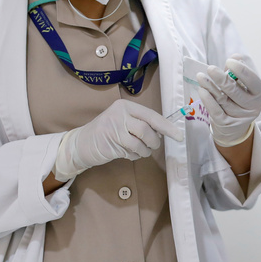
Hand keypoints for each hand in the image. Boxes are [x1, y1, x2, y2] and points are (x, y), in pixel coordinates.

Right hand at [54, 99, 183, 181]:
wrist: (81, 143)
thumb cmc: (107, 132)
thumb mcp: (124, 121)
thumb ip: (142, 123)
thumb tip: (164, 131)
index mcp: (126, 106)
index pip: (152, 116)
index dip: (167, 127)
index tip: (179, 136)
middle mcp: (120, 114)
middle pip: (147, 130)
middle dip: (154, 142)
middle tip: (152, 146)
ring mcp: (113, 128)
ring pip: (141, 142)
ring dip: (145, 151)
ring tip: (140, 151)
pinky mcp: (110, 143)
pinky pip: (132, 152)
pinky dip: (135, 155)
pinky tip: (128, 153)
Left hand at [196, 58, 260, 147]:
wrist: (234, 126)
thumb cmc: (239, 99)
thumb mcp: (243, 84)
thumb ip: (238, 71)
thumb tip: (236, 57)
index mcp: (260, 93)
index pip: (253, 81)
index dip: (241, 70)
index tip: (229, 61)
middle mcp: (252, 107)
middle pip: (235, 91)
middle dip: (222, 79)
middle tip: (210, 68)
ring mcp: (239, 117)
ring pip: (223, 99)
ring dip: (210, 86)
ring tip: (201, 76)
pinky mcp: (226, 124)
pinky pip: (215, 110)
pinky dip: (208, 99)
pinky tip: (202, 90)